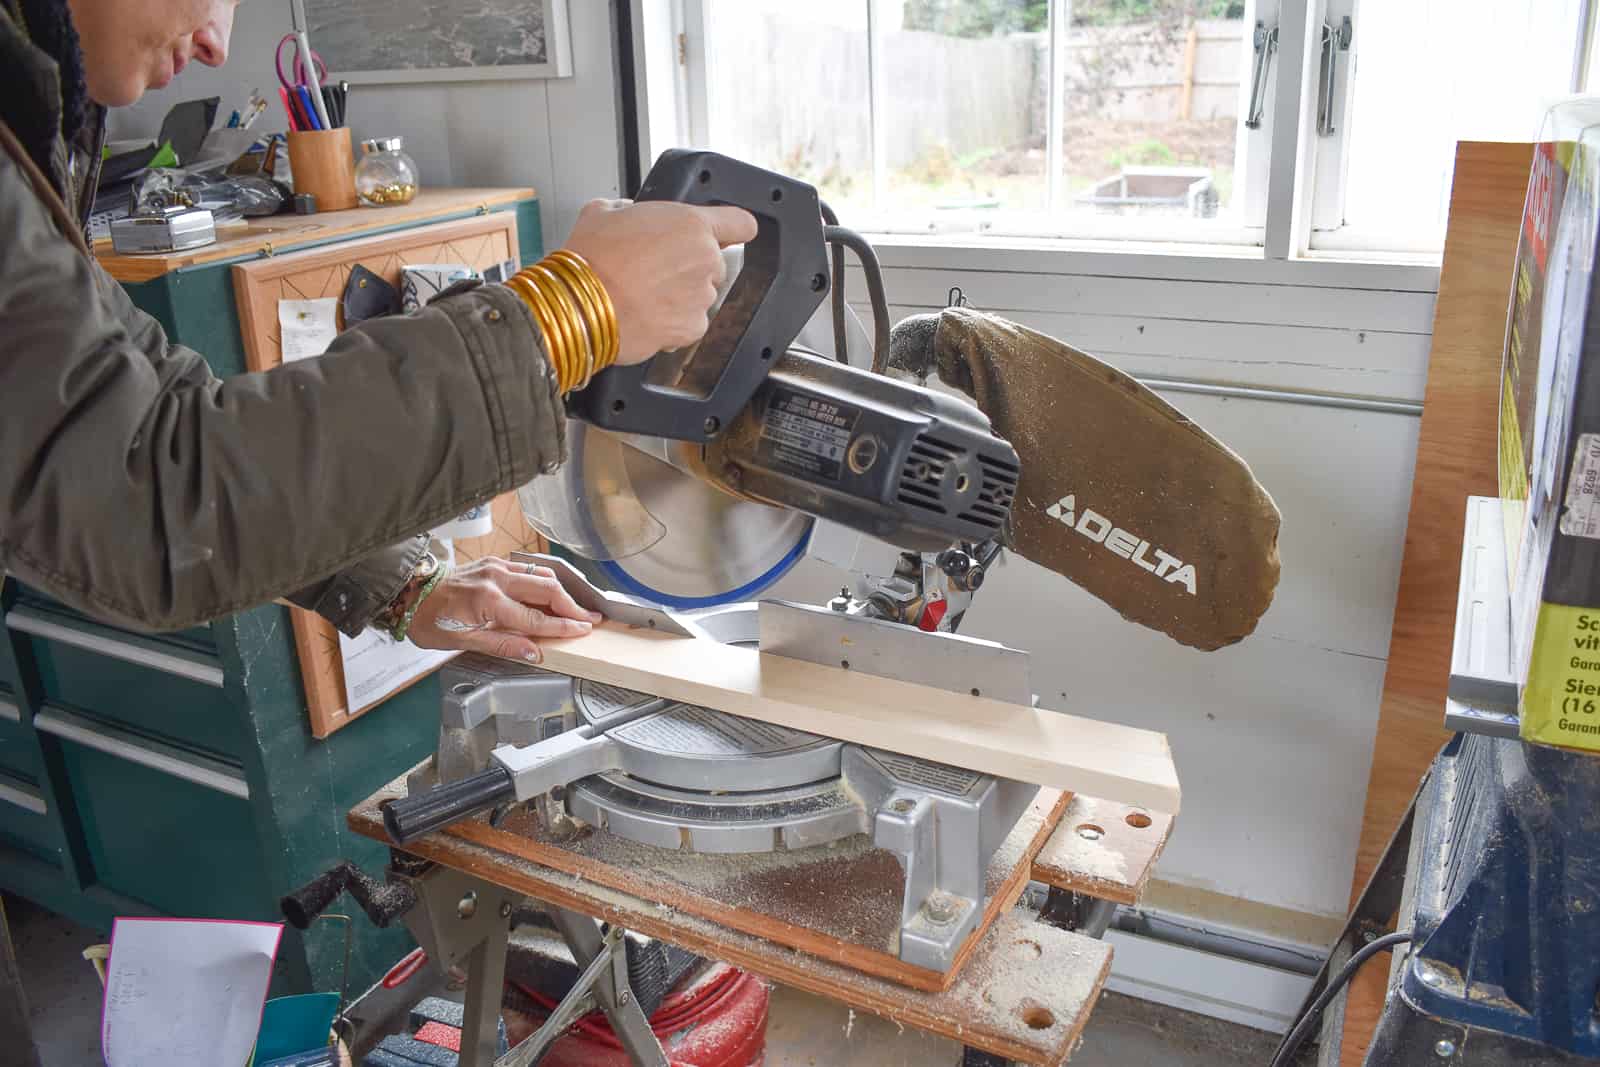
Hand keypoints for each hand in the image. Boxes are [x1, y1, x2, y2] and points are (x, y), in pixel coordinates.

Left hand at [408, 556, 602, 662]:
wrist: (408, 594)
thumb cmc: (431, 621)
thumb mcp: (463, 641)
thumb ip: (503, 645)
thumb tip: (536, 652)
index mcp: (489, 602)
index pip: (536, 617)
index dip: (563, 626)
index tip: (583, 630)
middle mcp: (497, 580)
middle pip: (547, 589)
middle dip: (572, 605)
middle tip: (591, 618)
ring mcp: (496, 567)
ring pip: (540, 574)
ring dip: (562, 591)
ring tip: (577, 607)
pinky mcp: (494, 562)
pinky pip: (527, 569)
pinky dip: (544, 581)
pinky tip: (551, 593)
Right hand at [564, 198, 758, 364]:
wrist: (580, 305)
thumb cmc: (591, 260)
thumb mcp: (602, 212)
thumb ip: (627, 210)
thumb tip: (626, 214)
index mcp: (691, 224)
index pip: (739, 222)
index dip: (734, 228)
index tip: (730, 234)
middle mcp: (705, 259)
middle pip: (711, 263)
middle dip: (688, 267)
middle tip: (654, 270)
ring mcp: (702, 296)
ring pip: (699, 294)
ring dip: (679, 296)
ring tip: (643, 295)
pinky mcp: (693, 327)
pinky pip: (689, 323)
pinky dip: (673, 323)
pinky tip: (647, 314)